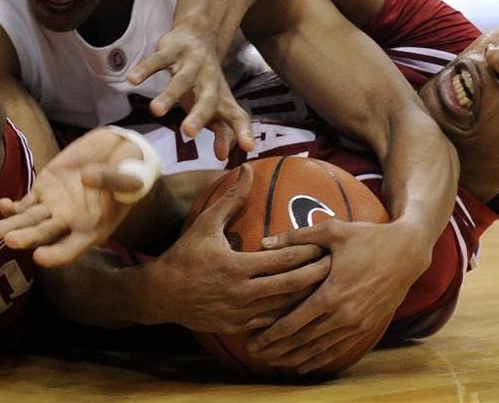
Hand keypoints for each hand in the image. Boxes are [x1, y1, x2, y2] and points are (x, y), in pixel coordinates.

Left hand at [0, 128, 148, 266]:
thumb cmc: (130, 171)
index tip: (40, 256)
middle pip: (45, 235)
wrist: (118, 152)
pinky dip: (12, 208)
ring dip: (12, 226)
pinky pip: (24, 203)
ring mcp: (54, 207)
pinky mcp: (44, 189)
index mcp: (92, 229)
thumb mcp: (130, 177)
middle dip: (27, 239)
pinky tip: (3, 205)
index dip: (56, 255)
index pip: (71, 249)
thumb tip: (87, 178)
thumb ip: (112, 180)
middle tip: (11, 241)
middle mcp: (70, 223)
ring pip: (29, 221)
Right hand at [128, 22, 252, 159]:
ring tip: (155, 111)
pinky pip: (158, 60)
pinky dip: (146, 69)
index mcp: (221, 96)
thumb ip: (221, 131)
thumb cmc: (205, 79)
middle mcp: (209, 79)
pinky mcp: (173, 49)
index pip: (236, 116)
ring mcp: (191, 62)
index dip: (242, 131)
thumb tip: (222, 157)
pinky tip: (132, 80)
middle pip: (207, 98)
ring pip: (181, 79)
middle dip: (199, 115)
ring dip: (169, 94)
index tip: (248, 147)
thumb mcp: (216, 103)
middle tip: (189, 133)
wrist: (201, 33)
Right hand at [142, 165, 330, 332]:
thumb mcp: (206, 224)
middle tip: (336, 267)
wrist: (161, 294)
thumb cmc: (185, 255)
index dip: (308, 254)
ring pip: (284, 310)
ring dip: (306, 299)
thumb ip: (230, 198)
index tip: (325, 247)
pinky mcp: (237, 329)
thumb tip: (247, 169)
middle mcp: (242, 293)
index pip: (283, 261)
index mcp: (237, 267)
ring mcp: (240, 315)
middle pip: (291, 287)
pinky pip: (270, 324)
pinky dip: (287, 317)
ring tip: (326, 287)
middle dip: (316, 277)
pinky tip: (302, 309)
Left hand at [247, 218, 431, 373]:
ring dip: (295, 357)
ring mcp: (357, 324)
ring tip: (274, 361)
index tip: (252, 339)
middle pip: (303, 341)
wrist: (407, 252)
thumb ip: (296, 237)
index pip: (294, 322)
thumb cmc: (368, 237)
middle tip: (255, 352)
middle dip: (278, 349)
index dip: (271, 334)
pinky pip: (339, 349)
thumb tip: (263, 242)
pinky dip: (319, 360)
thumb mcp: (332, 231)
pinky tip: (305, 364)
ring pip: (320, 349)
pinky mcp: (367, 327)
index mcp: (331, 293)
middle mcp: (344, 315)